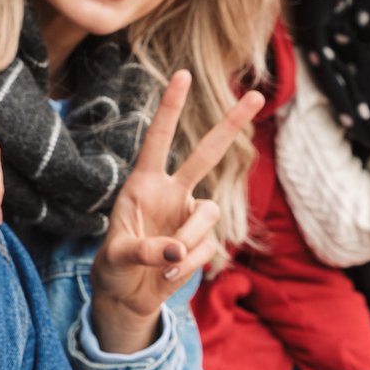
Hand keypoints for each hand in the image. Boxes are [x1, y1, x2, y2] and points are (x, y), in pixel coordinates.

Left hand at [89, 71, 264, 353]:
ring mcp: (189, 215)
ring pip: (209, 213)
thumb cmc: (114, 266)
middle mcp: (171, 192)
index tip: (182, 75)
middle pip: (206, 153)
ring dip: (190, 238)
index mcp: (143, 183)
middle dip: (230, 125)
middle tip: (255, 95)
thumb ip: (144, 249)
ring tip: (167, 262)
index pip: (158, 139)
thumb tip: (178, 247)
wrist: (127, 294)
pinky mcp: (202, 241)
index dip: (170, 108)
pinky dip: (189, 263)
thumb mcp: (116, 257)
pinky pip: (207, 247)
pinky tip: (169, 273)